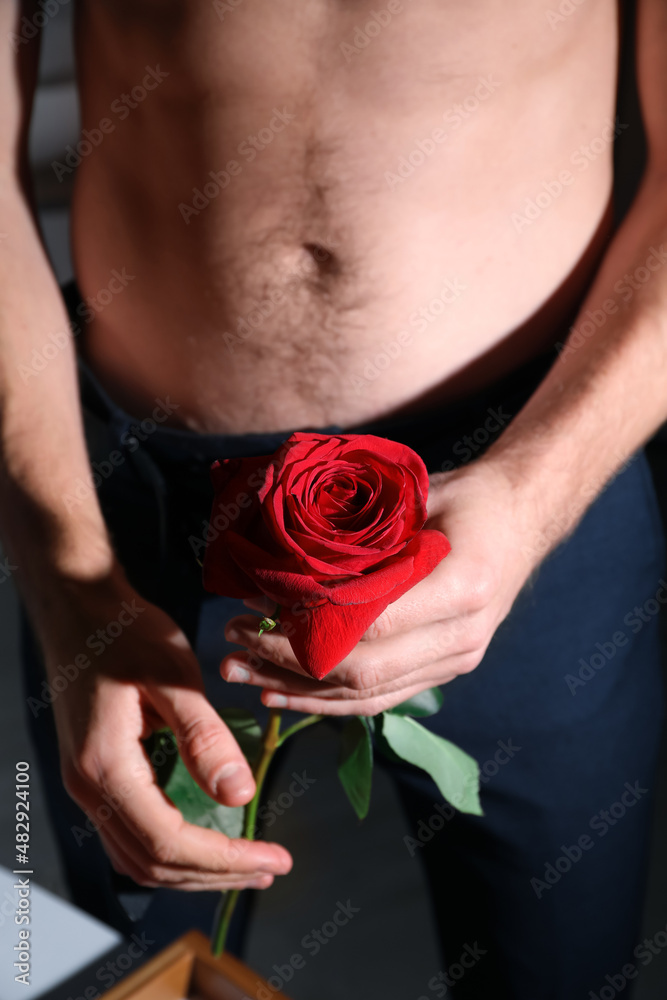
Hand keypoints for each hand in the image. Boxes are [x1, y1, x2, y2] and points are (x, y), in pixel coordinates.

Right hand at [44, 571, 292, 889]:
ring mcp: (87, 782)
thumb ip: (205, 738)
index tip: (274, 856)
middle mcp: (89, 787)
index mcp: (106, 767)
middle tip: (271, 866)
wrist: (79, 605)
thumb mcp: (173, 675)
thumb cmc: (124, 631)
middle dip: (217, 873)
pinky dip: (173, 846)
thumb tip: (240, 796)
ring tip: (247, 861)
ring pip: (139, 855)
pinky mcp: (96, 772)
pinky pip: (132, 831)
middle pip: (153, 862)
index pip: (169, 842)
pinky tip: (208, 833)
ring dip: (195, 868)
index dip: (225, 858)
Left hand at [220, 461, 535, 714]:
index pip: (370, 622)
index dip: (306, 624)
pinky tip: (283, 694)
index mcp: (462, 586)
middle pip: (362, 671)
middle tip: (232, 642)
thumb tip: (280, 556)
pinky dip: (327, 702)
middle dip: (288, 662)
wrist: (522, 517)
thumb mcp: (418, 496)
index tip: (256, 608)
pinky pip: (381, 699)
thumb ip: (364, 532)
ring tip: (241, 674)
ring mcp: (457, 659)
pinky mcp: (445, 668)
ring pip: (366, 696)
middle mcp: (463, 634)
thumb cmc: (466, 498)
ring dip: (297, 690)